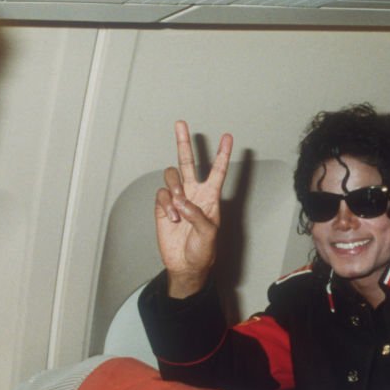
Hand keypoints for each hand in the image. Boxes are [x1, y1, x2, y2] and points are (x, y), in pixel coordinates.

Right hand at [154, 120, 232, 298]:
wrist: (185, 265)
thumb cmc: (203, 250)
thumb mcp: (209, 234)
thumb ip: (198, 216)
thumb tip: (182, 201)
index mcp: (210, 197)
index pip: (218, 171)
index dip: (222, 154)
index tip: (228, 136)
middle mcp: (193, 193)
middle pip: (188, 162)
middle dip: (184, 143)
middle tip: (181, 124)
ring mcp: (177, 198)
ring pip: (172, 176)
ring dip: (175, 187)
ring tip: (179, 205)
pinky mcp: (163, 207)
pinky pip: (161, 194)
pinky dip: (166, 204)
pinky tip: (173, 218)